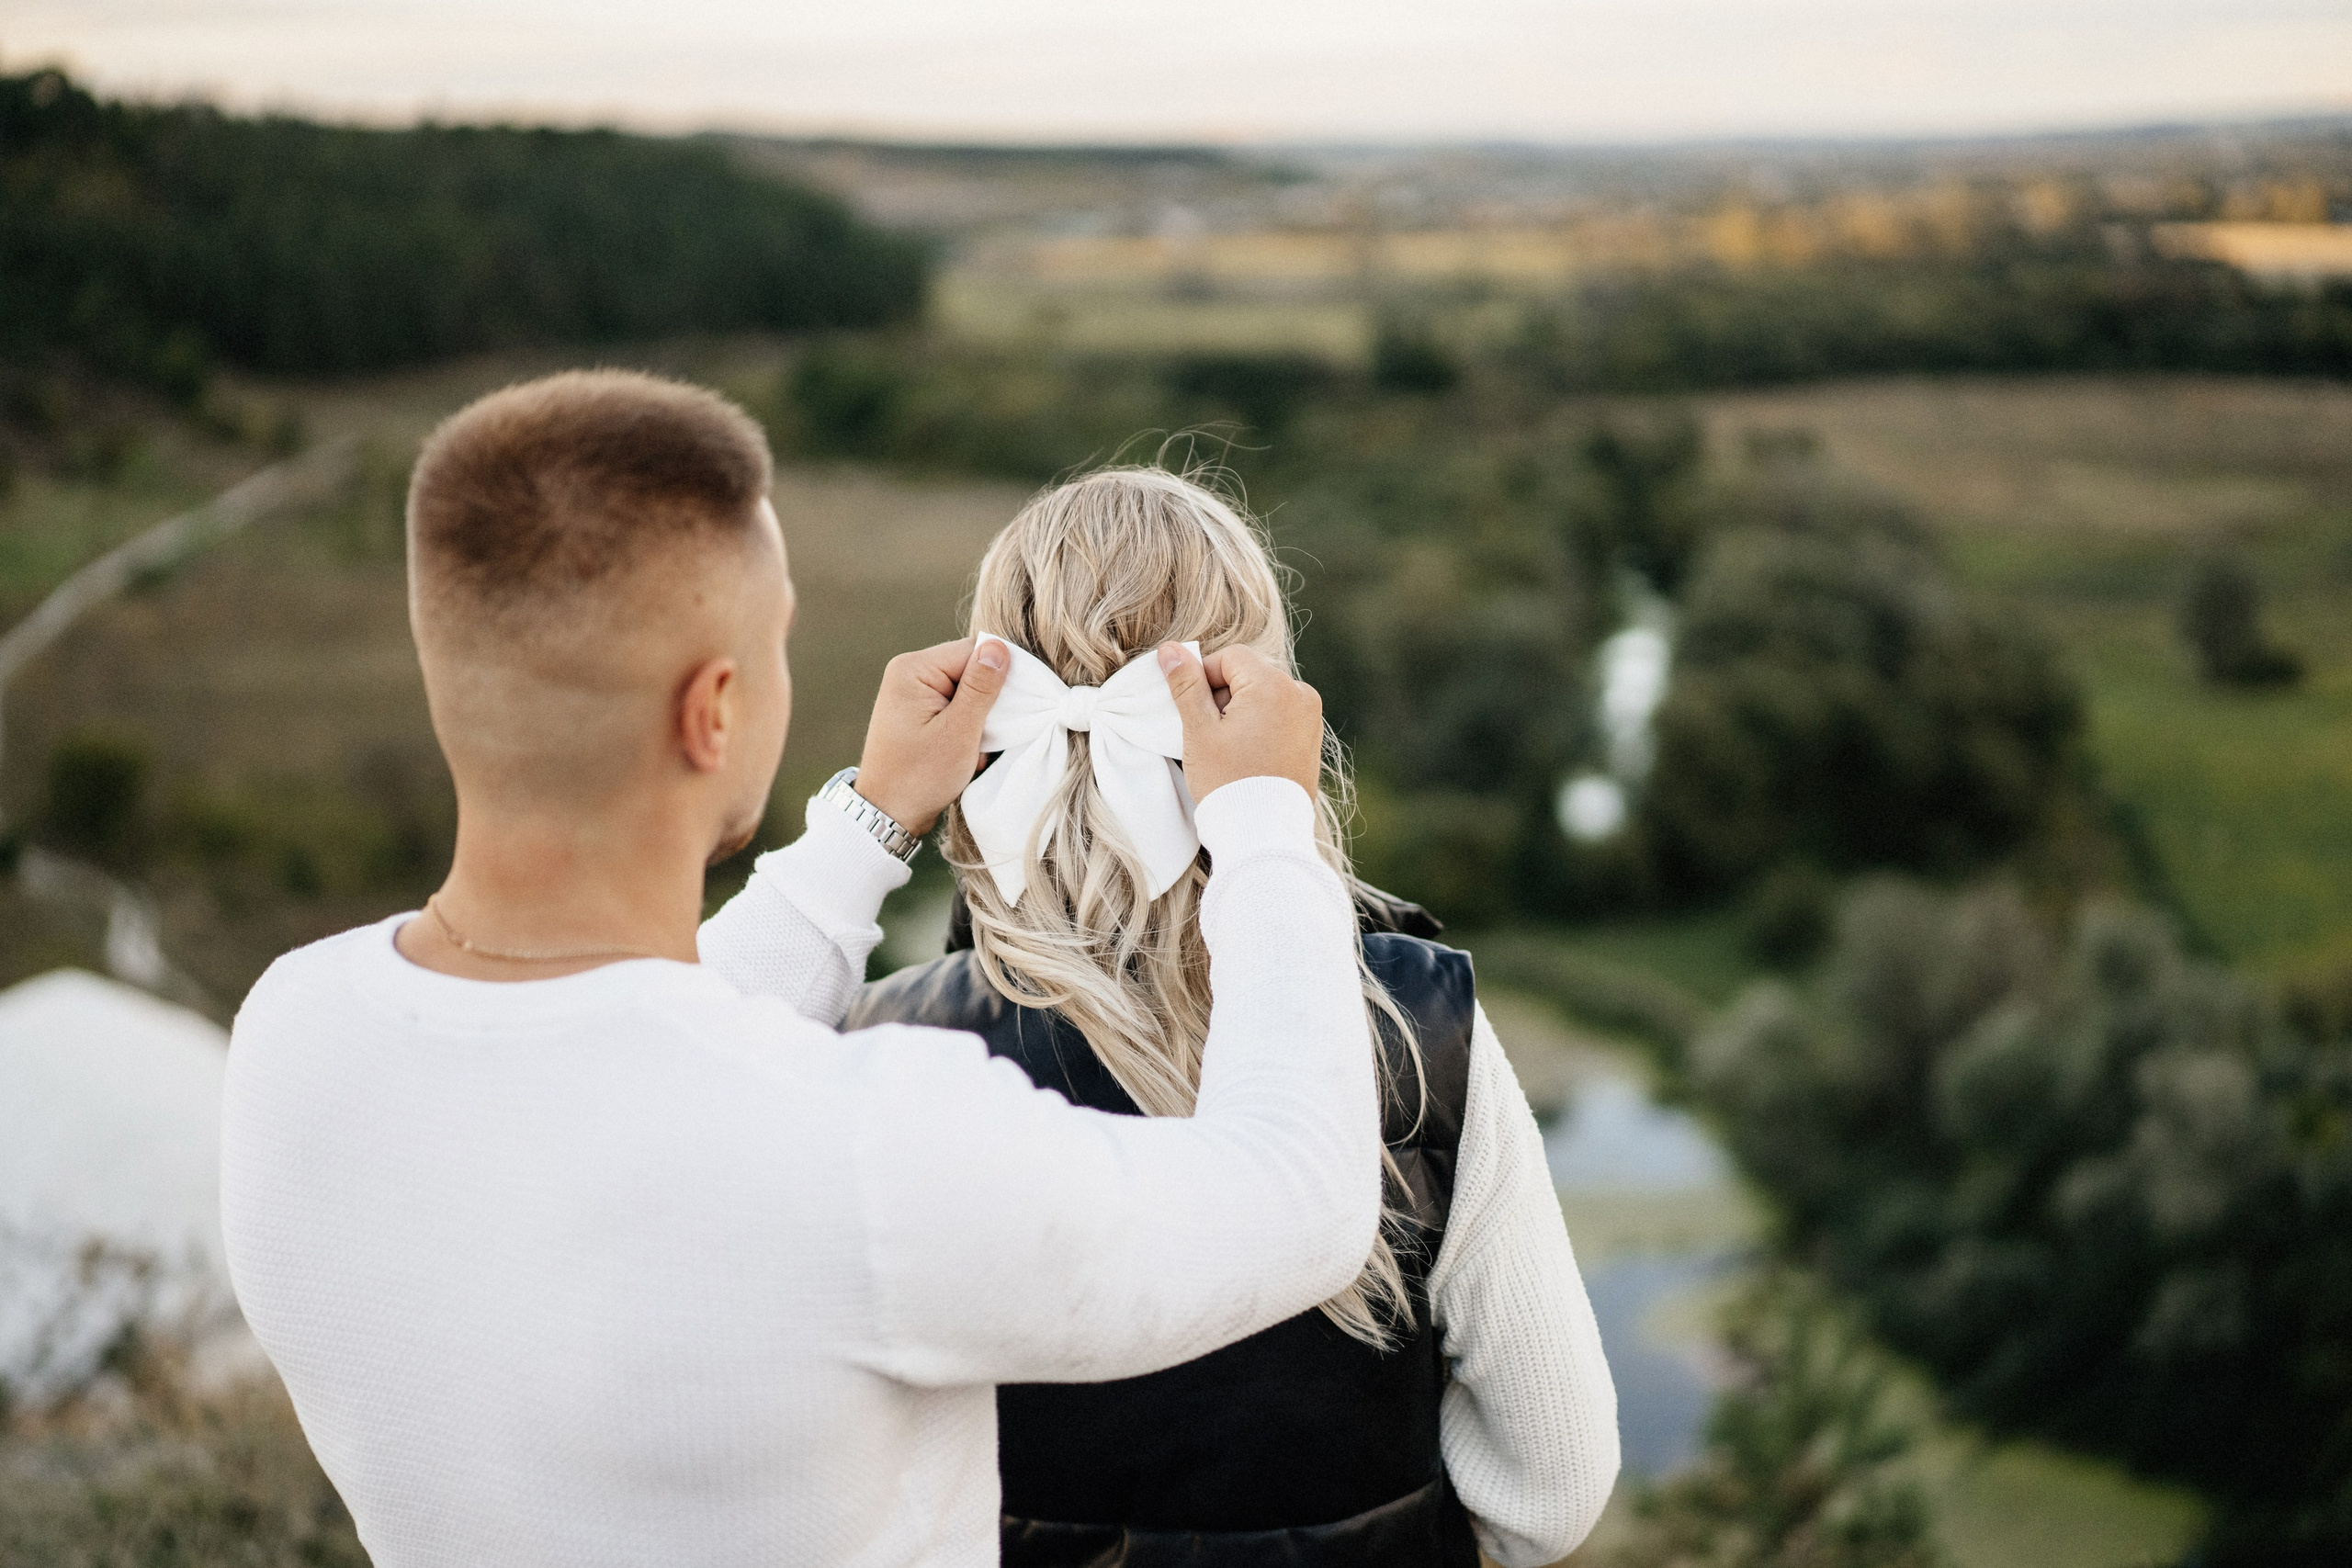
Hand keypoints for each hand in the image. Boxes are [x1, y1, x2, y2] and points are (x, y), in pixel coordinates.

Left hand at [855, 636, 1008, 833]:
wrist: (886, 814)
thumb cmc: (920, 777)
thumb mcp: (959, 732)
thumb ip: (981, 687)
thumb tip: (999, 647)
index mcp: (913, 669)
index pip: (974, 651)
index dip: (1000, 675)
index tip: (1011, 709)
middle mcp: (909, 672)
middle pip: (971, 668)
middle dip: (987, 702)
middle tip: (986, 736)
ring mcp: (912, 692)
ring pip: (968, 690)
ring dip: (979, 719)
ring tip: (973, 748)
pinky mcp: (918, 710)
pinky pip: (956, 706)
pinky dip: (967, 728)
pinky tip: (965, 752)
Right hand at [1159, 643, 1323, 800]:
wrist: (1263, 832)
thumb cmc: (1228, 781)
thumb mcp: (1199, 730)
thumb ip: (1186, 685)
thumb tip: (1170, 650)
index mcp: (1274, 686)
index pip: (1230, 658)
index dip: (1204, 679)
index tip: (1195, 711)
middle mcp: (1300, 694)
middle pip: (1248, 675)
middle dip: (1224, 697)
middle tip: (1212, 736)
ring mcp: (1310, 717)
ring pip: (1263, 696)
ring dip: (1241, 712)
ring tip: (1230, 749)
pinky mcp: (1312, 737)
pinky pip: (1279, 716)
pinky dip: (1260, 726)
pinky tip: (1248, 756)